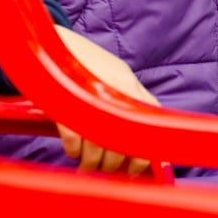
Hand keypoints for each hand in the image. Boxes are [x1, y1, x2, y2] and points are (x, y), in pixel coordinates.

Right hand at [54, 25, 159, 175]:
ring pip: (95, 150)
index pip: (146, 134)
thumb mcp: (123, 79)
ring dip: (91, 165)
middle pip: (119, 148)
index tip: (134, 173)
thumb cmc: (97, 67)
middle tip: (105, 172)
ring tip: (87, 166)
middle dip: (112, 167)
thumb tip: (154, 146)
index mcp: (132, 89)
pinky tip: (74, 150)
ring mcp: (90, 99)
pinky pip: (73, 141)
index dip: (142, 161)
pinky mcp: (65, 104)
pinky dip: (74, 151)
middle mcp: (114, 93)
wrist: (62, 44)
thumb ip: (138, 104)